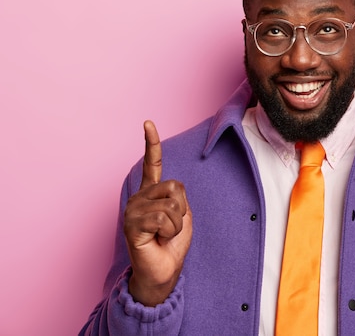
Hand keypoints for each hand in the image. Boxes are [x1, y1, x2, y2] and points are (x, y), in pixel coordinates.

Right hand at [123, 120, 192, 305]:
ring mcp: (133, 209)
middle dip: (181, 209)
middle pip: (175, 186)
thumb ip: (177, 195)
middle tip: (169, 226)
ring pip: (171, 204)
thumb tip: (172, 189)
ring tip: (163, 235)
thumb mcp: (182, 213)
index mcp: (151, 191)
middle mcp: (139, 196)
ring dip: (175, 223)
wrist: (164, 271)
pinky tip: (156, 239)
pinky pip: (163, 218)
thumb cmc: (172, 243)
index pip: (152, 162)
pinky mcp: (132, 224)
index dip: (151, 142)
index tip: (147, 123)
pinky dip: (169, 231)